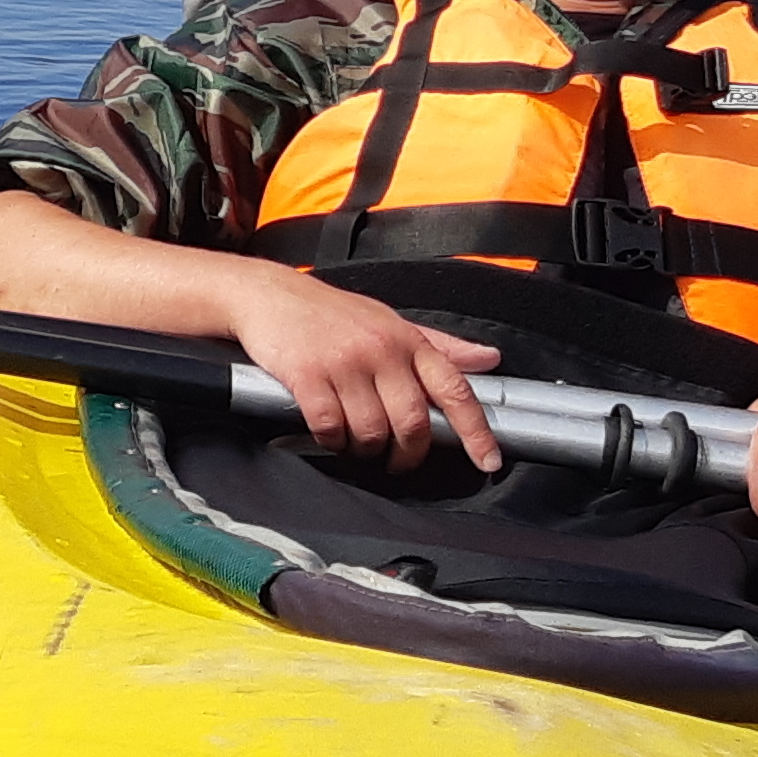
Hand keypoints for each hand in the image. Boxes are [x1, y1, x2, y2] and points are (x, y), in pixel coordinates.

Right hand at [217, 269, 503, 473]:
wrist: (269, 295)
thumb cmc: (331, 312)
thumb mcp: (391, 321)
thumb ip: (440, 344)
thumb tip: (489, 358)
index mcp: (408, 340)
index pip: (455, 390)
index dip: (476, 431)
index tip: (488, 461)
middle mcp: (382, 351)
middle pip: (412, 424)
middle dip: (406, 454)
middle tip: (396, 461)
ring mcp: (344, 364)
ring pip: (371, 432)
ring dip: (364, 449)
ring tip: (355, 442)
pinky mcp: (308, 376)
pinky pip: (330, 427)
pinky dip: (332, 440)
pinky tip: (329, 433)